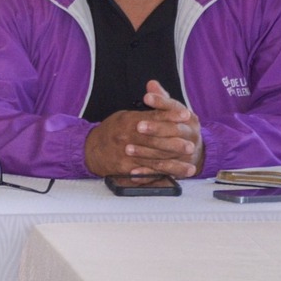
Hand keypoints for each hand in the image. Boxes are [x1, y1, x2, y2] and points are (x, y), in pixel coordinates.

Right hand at [82, 80, 202, 177]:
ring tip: (189, 167)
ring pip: (153, 159)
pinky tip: (174, 178)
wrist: (90, 148)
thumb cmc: (112, 131)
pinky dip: (160, 176)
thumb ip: (147, 112)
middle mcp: (127, 136)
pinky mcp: (124, 167)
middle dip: (174, 143)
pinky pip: (145, 173)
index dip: (171, 116)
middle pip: (154, 139)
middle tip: (191, 145)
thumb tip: (164, 101)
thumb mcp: (126, 116)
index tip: (186, 116)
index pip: (153, 117)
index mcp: (129, 121)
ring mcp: (125, 153)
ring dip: (173, 164)